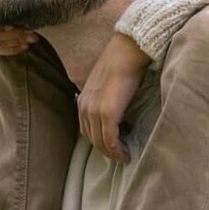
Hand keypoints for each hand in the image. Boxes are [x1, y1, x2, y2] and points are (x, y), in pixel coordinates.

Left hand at [76, 32, 148, 162]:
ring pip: (101, 142)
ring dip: (113, 153)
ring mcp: (94, 111)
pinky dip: (118, 150)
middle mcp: (84, 107)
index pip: (87, 129)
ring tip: (124, 157)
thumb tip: (115, 110)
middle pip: (92, 139)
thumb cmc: (121, 64)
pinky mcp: (108, 113)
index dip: (99, 141)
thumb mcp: (105, 84)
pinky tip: (126, 154)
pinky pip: (111, 140)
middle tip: (120, 156)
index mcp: (82, 101)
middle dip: (106, 150)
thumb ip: (104, 98)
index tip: (112, 147)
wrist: (126, 52)